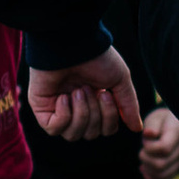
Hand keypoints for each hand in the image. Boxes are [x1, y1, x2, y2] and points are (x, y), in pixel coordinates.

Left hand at [27, 49, 143, 142]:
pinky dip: (63, 116)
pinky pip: (54, 129)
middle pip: (90, 134)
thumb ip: (128, 106)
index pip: (105, 129)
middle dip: (93, 114)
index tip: (105, 94)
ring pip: (72, 135)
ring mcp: (57, 109)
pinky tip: (63, 97)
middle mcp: (76, 108)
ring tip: (77, 91)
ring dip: (80, 114)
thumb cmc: (96, 57)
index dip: (109, 119)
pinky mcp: (41, 108)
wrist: (71, 44)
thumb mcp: (119, 81)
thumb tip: (137, 128)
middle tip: (89, 89)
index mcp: (95, 102)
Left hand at [137, 106, 178, 178]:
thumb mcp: (156, 117)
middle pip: (161, 165)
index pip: (164, 149)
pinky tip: (145, 168)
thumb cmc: (163, 121)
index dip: (149, 148)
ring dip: (147, 169)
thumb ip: (152, 125)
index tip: (145, 140)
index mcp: (178, 134)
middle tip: (142, 150)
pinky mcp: (177, 170)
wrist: (177, 126)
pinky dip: (150, 178)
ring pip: (161, 176)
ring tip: (144, 159)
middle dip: (145, 159)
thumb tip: (148, 134)